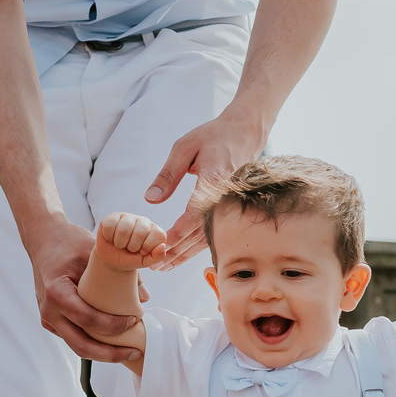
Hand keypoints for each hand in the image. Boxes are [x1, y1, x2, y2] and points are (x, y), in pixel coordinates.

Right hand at [29, 217, 142, 361]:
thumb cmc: (69, 243)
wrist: (44, 241)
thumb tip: (145, 297)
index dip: (113, 326)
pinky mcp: (52, 321)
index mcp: (57, 293)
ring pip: (77, 346)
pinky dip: (94, 342)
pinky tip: (114, 340)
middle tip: (135, 352)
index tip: (134, 320)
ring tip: (128, 350)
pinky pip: (74, 338)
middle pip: (81, 345)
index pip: (87, 320)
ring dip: (103, 352)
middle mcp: (49, 311)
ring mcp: (48, 319)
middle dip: (110, 354)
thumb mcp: (96, 252)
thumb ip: (120, 273)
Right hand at [95, 212, 168, 271]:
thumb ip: (156, 257)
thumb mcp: (144, 262)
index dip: (147, 247)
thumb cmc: (130, 259)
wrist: (112, 260)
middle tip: (129, 248)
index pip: (158, 235)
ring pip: (124, 228)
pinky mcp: (113, 216)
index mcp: (156, 231)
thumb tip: (162, 247)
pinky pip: (110, 225)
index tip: (141, 252)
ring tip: (120, 244)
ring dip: (120, 243)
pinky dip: (109, 237)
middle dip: (132, 246)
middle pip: (140, 232)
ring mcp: (129, 217)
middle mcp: (144, 221)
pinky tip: (112, 238)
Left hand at [145, 109, 266, 266]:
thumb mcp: (184, 147)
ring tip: (166, 265)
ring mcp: (231, 204)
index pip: (195, 214)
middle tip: (155, 264)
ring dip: (186, 253)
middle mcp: (225, 197)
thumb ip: (168, 175)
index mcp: (213, 180)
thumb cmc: (212, 136)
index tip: (161, 245)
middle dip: (177, 250)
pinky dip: (198, 245)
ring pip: (209, 236)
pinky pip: (215, 231)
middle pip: (201, 232)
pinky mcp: (231, 207)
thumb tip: (150, 200)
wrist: (245, 131)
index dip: (179, 233)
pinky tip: (184, 254)